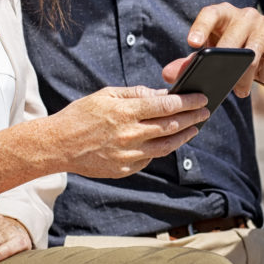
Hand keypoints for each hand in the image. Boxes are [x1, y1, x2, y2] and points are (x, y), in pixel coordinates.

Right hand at [48, 86, 209, 178]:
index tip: (201, 98)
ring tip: (194, 128)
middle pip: (171, 126)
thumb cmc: (81, 115)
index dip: (188, 101)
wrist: (58, 145)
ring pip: (166, 146)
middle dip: (193, 117)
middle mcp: (130, 134)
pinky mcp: (125, 169)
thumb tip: (161, 94)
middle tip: (205, 112)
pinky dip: (161, 149)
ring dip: (184, 136)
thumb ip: (135, 94)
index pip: (167, 105)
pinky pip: (150, 158)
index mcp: (126, 111)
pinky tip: (169, 141)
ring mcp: (128, 154)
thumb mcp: (106, 95)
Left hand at [162, 4, 263, 97]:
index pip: (211, 14)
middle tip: (223, 85)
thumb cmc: (236, 52)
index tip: (192, 44)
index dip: (201, 27)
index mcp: (224, 14)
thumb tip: (168, 75)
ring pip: (253, 54)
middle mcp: (246, 15)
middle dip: (225, 66)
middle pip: (231, 40)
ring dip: (245, 77)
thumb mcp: (213, 56)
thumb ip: (190, 64)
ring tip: (240, 91)